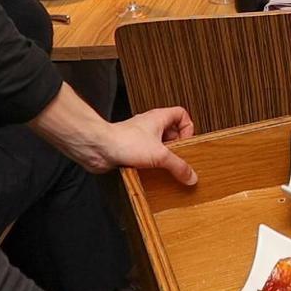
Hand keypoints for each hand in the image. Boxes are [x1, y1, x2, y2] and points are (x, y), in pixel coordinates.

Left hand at [32, 91, 196, 183]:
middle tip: (177, 158)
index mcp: (158, 118)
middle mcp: (149, 125)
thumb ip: (178, 166)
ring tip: (164, 167)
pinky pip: (146, 156)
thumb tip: (191, 176)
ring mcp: (139, 137)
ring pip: (158, 144)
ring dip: (163, 156)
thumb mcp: (159, 155)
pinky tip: (151, 173)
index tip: (186, 143)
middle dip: (176, 146)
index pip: (181, 114)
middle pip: (171, 131)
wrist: (99, 149)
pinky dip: (150, 164)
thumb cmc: (123, 142)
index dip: (187, 128)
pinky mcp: (130, 150)